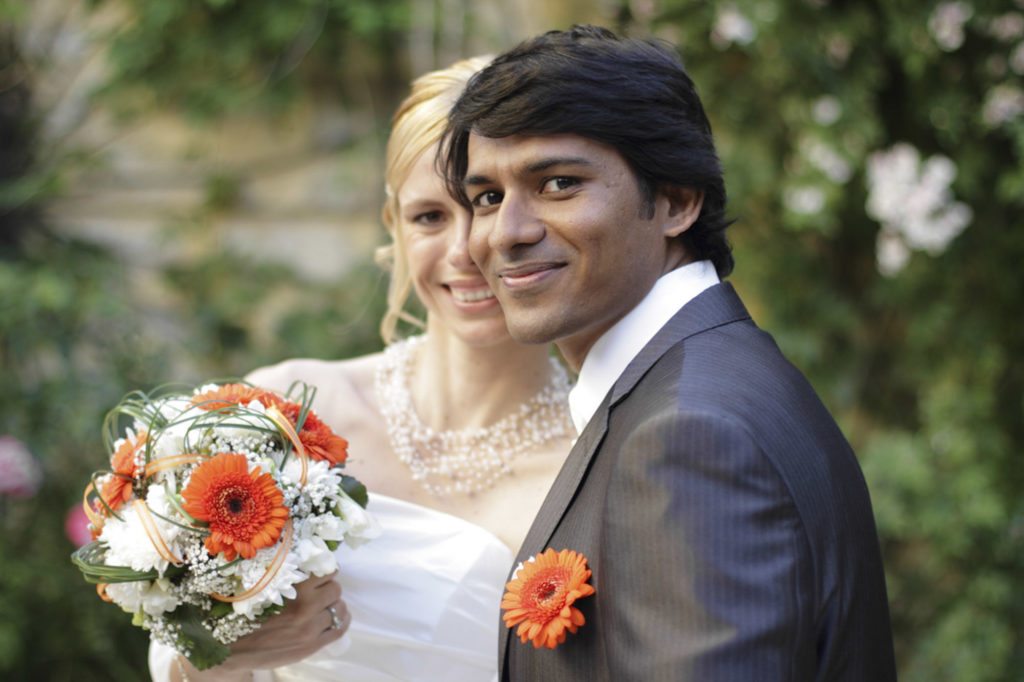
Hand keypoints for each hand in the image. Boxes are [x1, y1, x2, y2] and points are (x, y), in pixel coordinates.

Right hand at [174, 571, 349, 681]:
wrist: (230, 650)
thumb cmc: (241, 612)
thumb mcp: (259, 583)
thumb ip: (283, 570)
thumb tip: (305, 549)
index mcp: (292, 585)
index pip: (326, 568)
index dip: (323, 568)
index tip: (318, 570)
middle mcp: (305, 605)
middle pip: (335, 587)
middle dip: (327, 587)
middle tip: (316, 591)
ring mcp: (311, 627)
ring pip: (339, 607)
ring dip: (333, 604)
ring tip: (321, 606)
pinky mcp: (313, 645)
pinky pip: (340, 627)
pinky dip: (341, 619)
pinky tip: (333, 617)